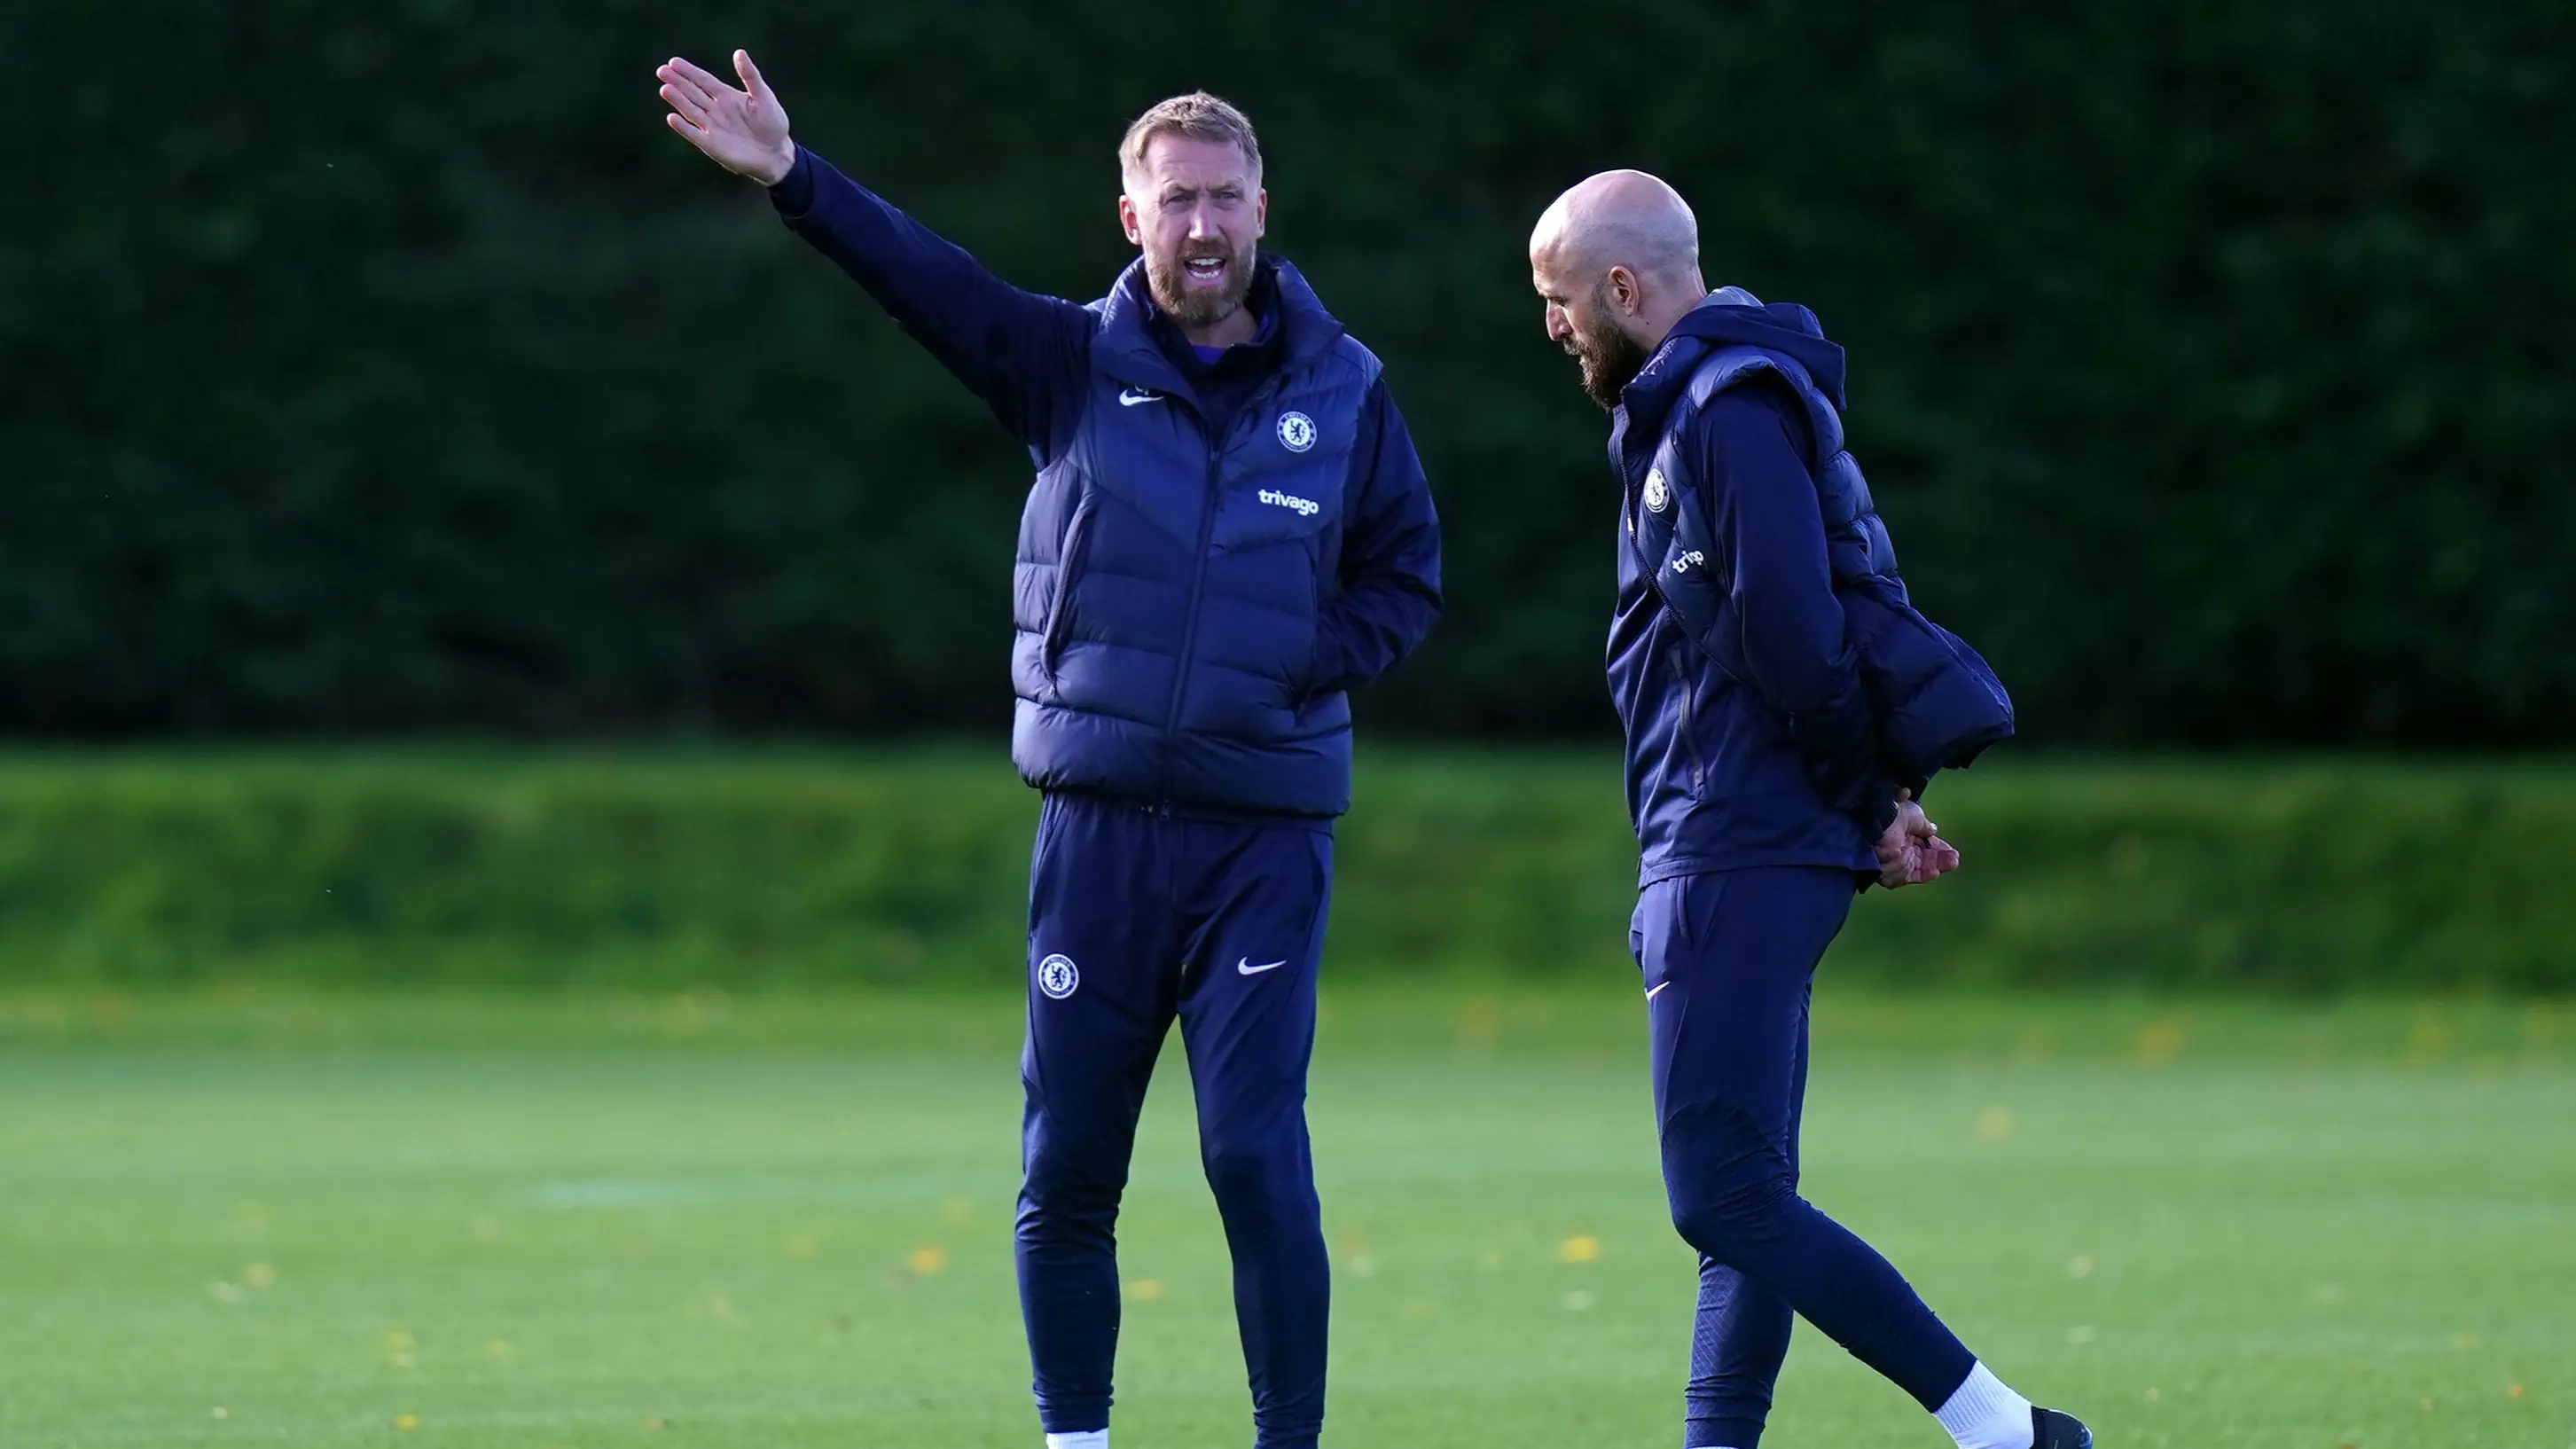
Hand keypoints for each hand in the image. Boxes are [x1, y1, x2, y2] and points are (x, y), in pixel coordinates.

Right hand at [658, 50, 796, 185]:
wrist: (776, 153)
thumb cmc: (773, 123)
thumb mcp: (764, 96)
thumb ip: (750, 76)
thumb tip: (739, 52)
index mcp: (726, 96)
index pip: (703, 81)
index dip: (689, 71)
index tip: (674, 62)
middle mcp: (715, 110)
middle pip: (693, 93)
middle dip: (678, 82)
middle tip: (662, 71)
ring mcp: (712, 127)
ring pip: (691, 111)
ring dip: (678, 100)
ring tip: (665, 89)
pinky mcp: (712, 145)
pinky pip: (694, 134)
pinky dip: (684, 127)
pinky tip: (672, 117)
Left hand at [1875, 789, 1962, 888]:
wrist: (1874, 825)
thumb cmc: (1893, 815)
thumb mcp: (1914, 814)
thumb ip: (1924, 825)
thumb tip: (1933, 829)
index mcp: (1902, 832)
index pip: (1923, 843)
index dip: (1937, 847)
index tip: (1950, 850)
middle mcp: (1898, 847)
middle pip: (1922, 858)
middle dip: (1940, 858)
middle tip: (1954, 858)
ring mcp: (1893, 861)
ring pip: (1918, 868)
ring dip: (1935, 866)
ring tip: (1952, 862)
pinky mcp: (1889, 873)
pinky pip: (1908, 877)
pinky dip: (1922, 874)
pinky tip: (1935, 871)